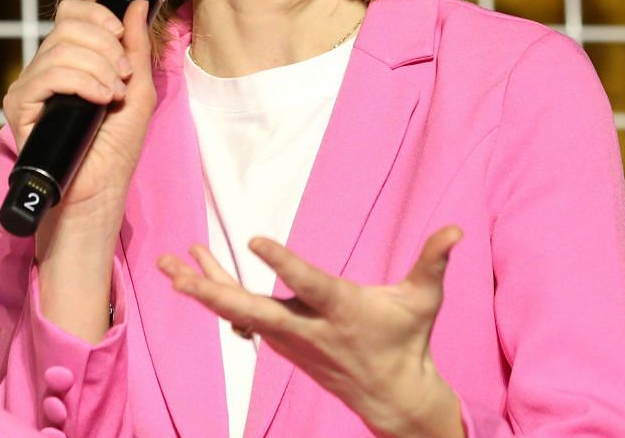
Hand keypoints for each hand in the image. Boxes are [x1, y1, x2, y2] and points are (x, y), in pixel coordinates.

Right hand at [1, 0, 155, 222]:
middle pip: (67, 26)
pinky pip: (47, 75)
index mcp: (70, 60)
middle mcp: (46, 68)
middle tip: (122, 77)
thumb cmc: (116, 148)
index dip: (97, 16)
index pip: (70, 14)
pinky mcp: (20, 106)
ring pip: (60, 49)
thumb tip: (139, 4)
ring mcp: (31, 86)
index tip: (120, 35)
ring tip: (113, 95)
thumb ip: (137, 46)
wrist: (99, 190)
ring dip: (98, 68)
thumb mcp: (139, 89)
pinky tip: (99, 100)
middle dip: (105, 47)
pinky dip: (81, 82)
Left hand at [157, 227, 465, 437]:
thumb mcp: (423, 300)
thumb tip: (455, 230)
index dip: (284, 265)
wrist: (391, 394)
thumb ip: (433, 262)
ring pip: (239, 312)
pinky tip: (192, 270)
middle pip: (254, 310)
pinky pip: (241, 313)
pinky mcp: (281, 339)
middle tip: (179, 276)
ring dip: (203, 288)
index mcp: (342, 310)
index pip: (309, 285)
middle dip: (215, 292)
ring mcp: (290, 337)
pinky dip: (216, 293)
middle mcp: (308, 326)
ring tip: (169, 266)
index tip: (256, 240)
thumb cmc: (407, 339)